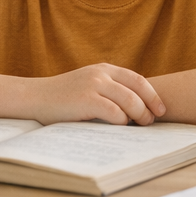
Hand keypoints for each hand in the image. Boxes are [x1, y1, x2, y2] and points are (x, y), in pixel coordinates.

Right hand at [29, 63, 166, 125]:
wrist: (34, 97)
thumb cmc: (63, 98)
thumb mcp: (88, 85)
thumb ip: (109, 89)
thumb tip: (137, 109)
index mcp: (104, 69)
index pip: (137, 79)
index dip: (153, 94)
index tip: (161, 109)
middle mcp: (101, 74)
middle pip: (137, 89)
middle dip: (149, 107)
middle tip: (152, 121)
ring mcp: (93, 85)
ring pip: (129, 100)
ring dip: (139, 115)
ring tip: (141, 126)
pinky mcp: (85, 100)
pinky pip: (114, 112)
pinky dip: (121, 121)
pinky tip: (120, 127)